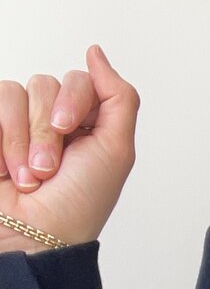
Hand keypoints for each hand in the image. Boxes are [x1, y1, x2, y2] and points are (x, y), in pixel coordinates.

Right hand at [0, 45, 138, 248]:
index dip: (73, 100)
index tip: (69, 130)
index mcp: (88, 125)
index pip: (80, 81)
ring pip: (16, 92)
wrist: (34, 235)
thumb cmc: (78, 205)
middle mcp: (53, 121)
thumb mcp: (117, 152)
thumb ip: (119, 98)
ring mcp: (19, 125)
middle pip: (46, 84)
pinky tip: (6, 169)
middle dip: (46, 130)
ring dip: (21, 140)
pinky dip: (1, 138)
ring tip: (28, 176)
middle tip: (48, 168)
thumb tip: (96, 53)